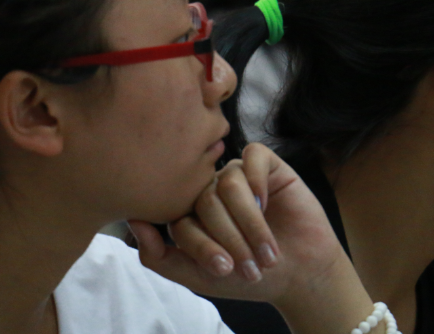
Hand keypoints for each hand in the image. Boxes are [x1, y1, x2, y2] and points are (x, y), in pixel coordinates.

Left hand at [130, 143, 378, 333]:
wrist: (300, 275)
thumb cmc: (248, 276)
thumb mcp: (199, 276)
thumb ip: (160, 256)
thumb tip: (134, 222)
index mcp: (189, 212)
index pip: (179, 217)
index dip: (200, 244)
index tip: (223, 270)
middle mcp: (210, 188)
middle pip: (204, 201)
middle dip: (228, 238)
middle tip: (248, 267)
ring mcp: (237, 174)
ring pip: (228, 184)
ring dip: (249, 223)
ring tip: (266, 252)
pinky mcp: (266, 164)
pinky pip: (252, 156)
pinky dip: (258, 182)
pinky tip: (268, 204)